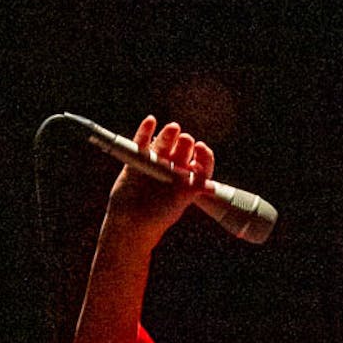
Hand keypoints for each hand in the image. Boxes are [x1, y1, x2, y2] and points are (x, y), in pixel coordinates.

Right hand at [103, 116, 215, 245]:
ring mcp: (156, 162)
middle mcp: (174, 168)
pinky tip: (150, 121)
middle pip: (183, 149)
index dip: (203, 155)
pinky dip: (145, 131)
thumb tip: (210, 186)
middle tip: (186, 140)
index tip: (201, 149)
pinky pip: (142, 142)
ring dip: (169, 135)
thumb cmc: (159, 215)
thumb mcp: (180, 203)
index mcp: (188, 179)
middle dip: (185, 143)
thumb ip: (193, 190)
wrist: (131, 221)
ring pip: (165, 144)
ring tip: (173, 128)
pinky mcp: (138, 159)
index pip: (201, 163)